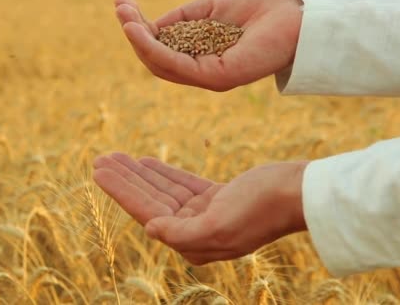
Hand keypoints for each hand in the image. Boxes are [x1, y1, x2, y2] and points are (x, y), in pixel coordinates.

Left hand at [93, 153, 307, 264]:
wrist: (299, 192)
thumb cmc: (262, 208)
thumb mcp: (220, 225)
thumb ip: (182, 233)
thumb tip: (150, 229)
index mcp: (194, 242)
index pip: (148, 213)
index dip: (121, 191)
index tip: (100, 170)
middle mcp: (197, 231)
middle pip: (151, 201)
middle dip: (125, 180)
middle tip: (101, 159)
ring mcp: (207, 214)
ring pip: (164, 191)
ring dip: (140, 173)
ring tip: (115, 156)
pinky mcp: (218, 198)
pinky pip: (182, 185)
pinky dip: (164, 174)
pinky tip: (146, 162)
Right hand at [114, 0, 302, 91]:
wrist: (296, 10)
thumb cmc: (261, 5)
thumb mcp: (210, 8)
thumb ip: (181, 19)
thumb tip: (149, 24)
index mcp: (203, 54)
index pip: (163, 48)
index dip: (140, 28)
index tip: (123, 3)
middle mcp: (204, 69)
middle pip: (157, 59)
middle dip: (135, 33)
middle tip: (120, 8)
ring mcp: (211, 76)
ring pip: (162, 65)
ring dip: (139, 41)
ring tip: (125, 18)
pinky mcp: (218, 77)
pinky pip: (177, 65)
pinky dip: (154, 48)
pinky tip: (139, 30)